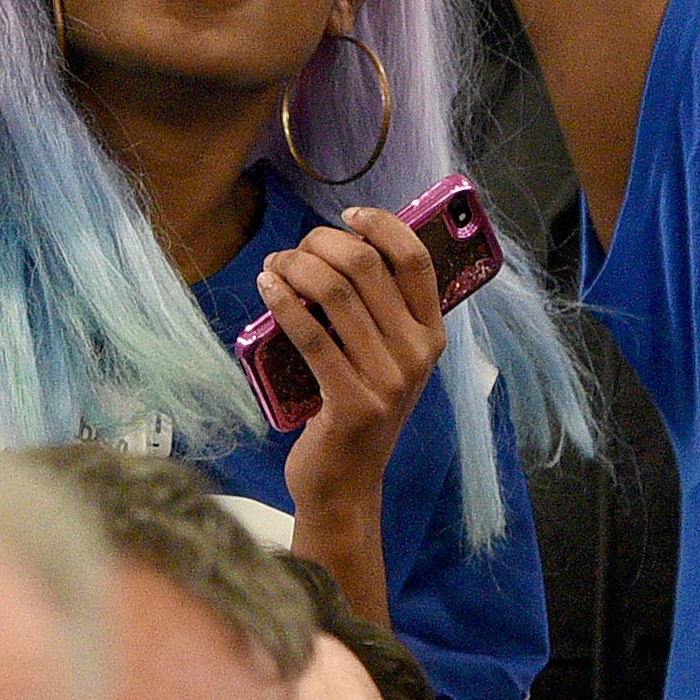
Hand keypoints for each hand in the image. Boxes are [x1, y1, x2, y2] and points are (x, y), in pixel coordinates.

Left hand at [264, 199, 451, 543]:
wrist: (346, 485)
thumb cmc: (357, 412)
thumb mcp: (386, 362)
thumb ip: (379, 313)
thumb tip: (342, 248)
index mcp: (432, 336)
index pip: (417, 260)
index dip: (382, 225)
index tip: (347, 214)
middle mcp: (417, 354)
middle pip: (367, 266)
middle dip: (320, 243)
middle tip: (292, 250)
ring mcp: (388, 380)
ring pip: (335, 293)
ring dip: (294, 267)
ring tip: (273, 267)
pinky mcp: (352, 402)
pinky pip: (310, 334)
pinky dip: (283, 302)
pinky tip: (266, 288)